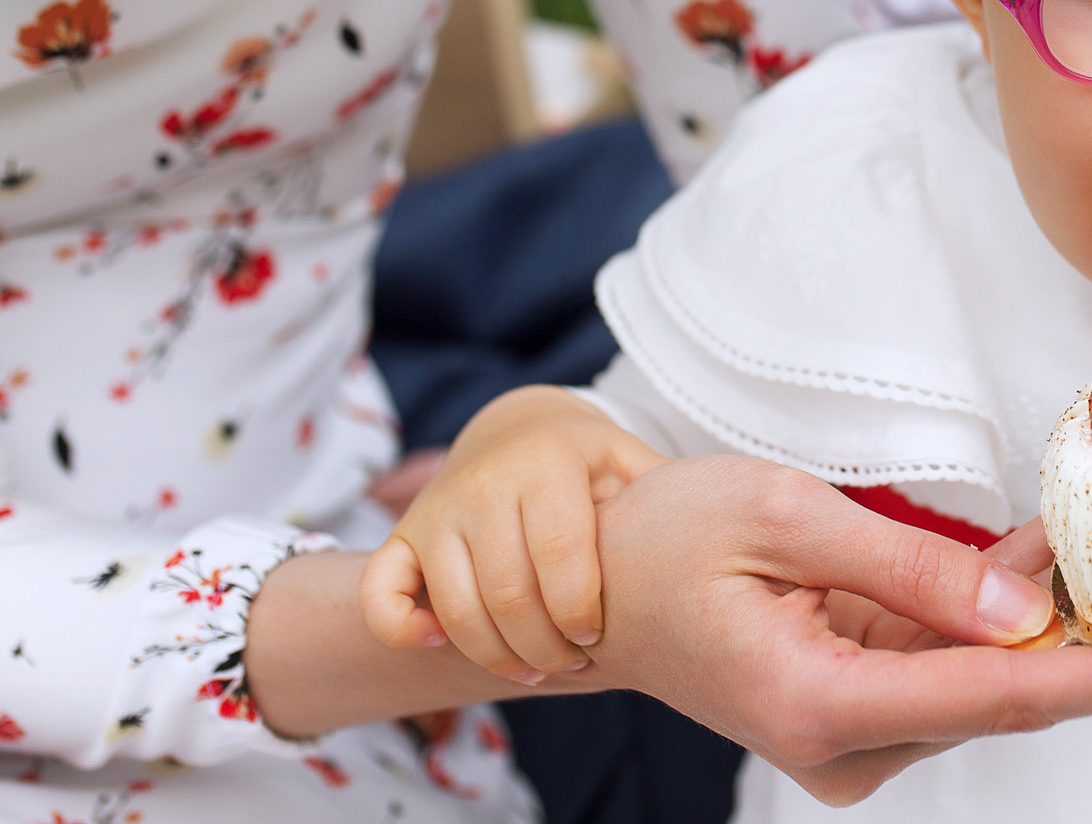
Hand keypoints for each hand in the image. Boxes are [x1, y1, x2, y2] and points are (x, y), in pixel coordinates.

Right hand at [359, 386, 662, 684]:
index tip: (596, 634)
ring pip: (454, 606)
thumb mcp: (628, 461)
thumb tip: (710, 544)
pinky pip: (381, 593)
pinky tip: (441, 641)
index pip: (560, 554)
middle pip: (507, 593)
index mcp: (547, 462)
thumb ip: (659, 499)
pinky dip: (403, 628)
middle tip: (570, 660)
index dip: (580, 611)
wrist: (517, 425)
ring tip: (532, 665)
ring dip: (494, 654)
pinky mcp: (403, 535)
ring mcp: (438, 510)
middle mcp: (484, 483)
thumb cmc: (589, 461)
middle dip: (544, 647)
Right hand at [579, 457, 1091, 804]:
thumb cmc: (666, 539)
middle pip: (1007, 694)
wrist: (588, 581)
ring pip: (989, 674)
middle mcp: (844, 743)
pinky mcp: (861, 709)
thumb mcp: (785, 518)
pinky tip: (1059, 555)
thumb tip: (1030, 615)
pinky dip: (1003, 609)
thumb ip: (913, 567)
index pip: (997, 698)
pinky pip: (954, 658)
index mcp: (817, 703)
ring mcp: (854, 735)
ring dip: (1058, 614)